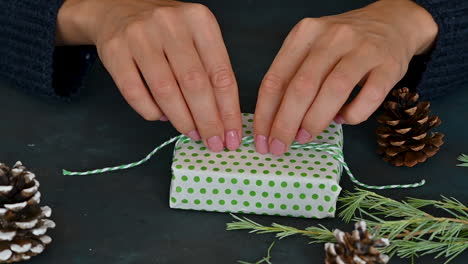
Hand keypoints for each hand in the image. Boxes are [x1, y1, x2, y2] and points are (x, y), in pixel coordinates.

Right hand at [57, 0, 241, 151]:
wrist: (119, 9)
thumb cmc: (167, 30)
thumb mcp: (196, 38)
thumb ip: (210, 70)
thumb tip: (222, 118)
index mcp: (198, 20)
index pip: (221, 73)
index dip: (229, 110)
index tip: (232, 135)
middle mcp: (170, 23)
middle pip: (195, 84)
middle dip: (208, 121)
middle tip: (214, 142)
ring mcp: (139, 35)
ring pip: (165, 91)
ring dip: (182, 120)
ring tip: (191, 133)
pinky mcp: (114, 50)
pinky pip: (134, 92)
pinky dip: (151, 112)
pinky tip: (162, 118)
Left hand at [253, 0, 437, 154]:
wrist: (392, 22)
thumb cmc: (343, 44)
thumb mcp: (311, 49)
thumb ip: (293, 77)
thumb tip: (275, 122)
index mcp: (305, 33)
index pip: (276, 78)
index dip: (265, 114)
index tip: (261, 139)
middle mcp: (332, 37)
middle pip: (301, 87)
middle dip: (285, 124)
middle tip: (279, 147)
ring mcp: (363, 49)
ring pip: (333, 92)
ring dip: (314, 121)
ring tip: (304, 137)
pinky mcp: (389, 65)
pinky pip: (368, 98)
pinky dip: (352, 115)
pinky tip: (343, 119)